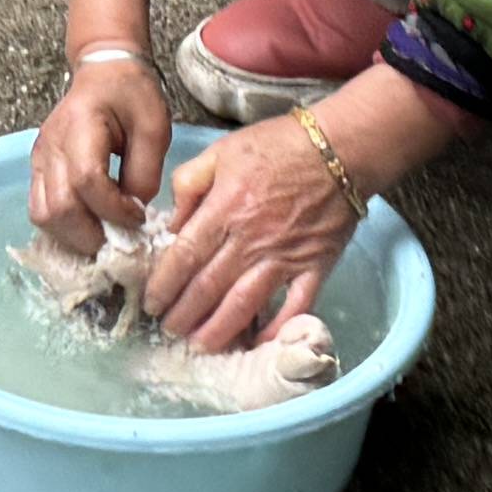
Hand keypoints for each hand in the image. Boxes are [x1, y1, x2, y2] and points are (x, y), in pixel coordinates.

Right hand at [31, 50, 174, 250]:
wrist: (103, 72)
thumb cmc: (132, 95)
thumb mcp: (155, 127)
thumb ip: (145, 172)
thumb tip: (132, 212)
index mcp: (81, 125)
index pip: (87, 181)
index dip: (114, 209)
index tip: (139, 216)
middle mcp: (51, 145)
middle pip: (58, 207)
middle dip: (93, 234)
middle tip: (122, 239)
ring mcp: (39, 158)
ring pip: (43, 215)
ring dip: (74, 236)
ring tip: (105, 236)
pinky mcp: (38, 168)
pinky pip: (40, 209)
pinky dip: (62, 227)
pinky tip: (89, 226)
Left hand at [144, 114, 366, 355]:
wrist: (340, 148)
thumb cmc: (279, 146)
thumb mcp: (221, 151)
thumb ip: (189, 184)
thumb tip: (171, 224)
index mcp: (225, 207)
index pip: (184, 256)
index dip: (163, 285)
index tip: (151, 303)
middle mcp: (252, 238)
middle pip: (209, 287)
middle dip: (184, 314)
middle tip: (169, 329)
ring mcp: (285, 256)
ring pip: (245, 304)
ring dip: (219, 329)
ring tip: (200, 345)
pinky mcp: (315, 266)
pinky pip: (296, 306)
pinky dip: (279, 328)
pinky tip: (261, 344)